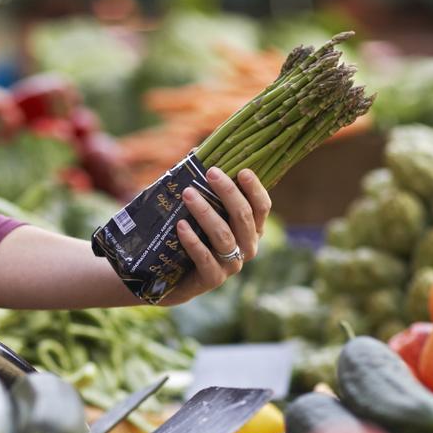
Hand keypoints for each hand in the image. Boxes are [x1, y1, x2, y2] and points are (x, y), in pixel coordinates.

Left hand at [162, 167, 272, 305]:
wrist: (170, 278)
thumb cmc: (189, 237)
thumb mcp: (200, 212)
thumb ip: (204, 188)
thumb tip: (195, 153)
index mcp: (251, 230)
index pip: (261, 207)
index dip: (255, 189)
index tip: (242, 170)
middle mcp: (247, 247)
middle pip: (243, 217)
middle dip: (228, 193)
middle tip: (210, 173)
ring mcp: (231, 266)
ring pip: (223, 235)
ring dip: (205, 212)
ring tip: (188, 194)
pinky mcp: (212, 279)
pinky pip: (205, 257)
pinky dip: (193, 240)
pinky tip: (180, 226)